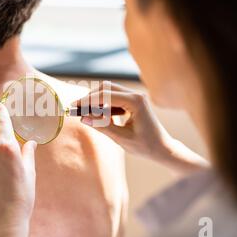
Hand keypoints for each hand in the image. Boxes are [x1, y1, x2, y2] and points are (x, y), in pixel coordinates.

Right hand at [73, 81, 208, 172]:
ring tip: (86, 114)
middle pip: (106, 88)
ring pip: (109, 91)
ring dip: (96, 101)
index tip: (74, 106)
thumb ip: (102, 126)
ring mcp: (135, 97)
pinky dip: (104, 105)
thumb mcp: (122, 138)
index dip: (88, 100)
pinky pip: (114, 98)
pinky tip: (98, 116)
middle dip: (90, 98)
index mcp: (135, 102)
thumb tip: (83, 118)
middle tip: (77, 110)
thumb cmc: (146, 146)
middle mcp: (136, 95)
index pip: (106, 95)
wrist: (163, 149)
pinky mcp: (133, 101)